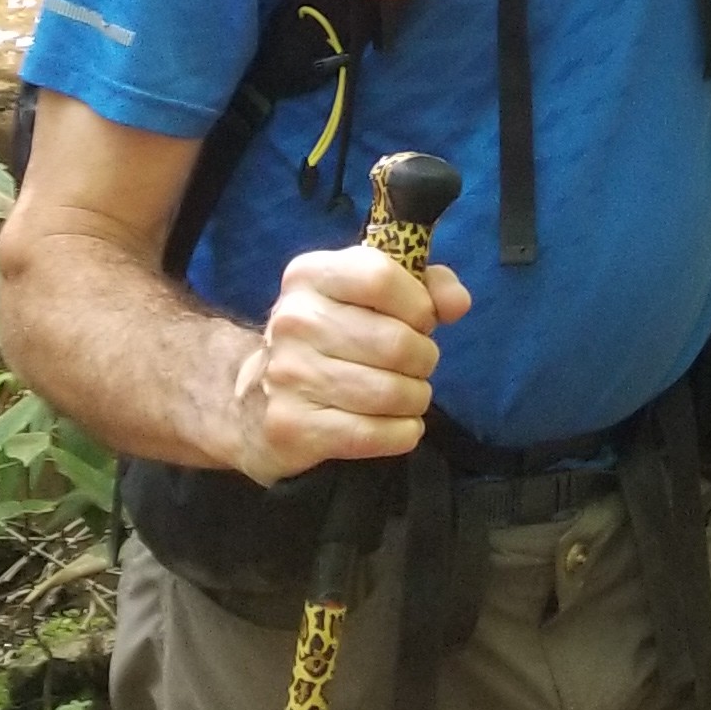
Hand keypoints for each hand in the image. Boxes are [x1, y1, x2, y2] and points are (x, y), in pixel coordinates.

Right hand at [231, 238, 474, 483]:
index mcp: (309, 275)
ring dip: (415, 398)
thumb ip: (425, 285)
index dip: (417, 303)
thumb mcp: (368, 295)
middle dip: (423, 359)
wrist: (253, 401)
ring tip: (407, 395)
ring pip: (389, 393)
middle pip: (395, 342)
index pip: (381, 277)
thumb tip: (457, 303)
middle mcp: (293, 320)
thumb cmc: (329, 339)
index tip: (421, 320)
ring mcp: (288, 374)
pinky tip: (399, 426)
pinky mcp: (291, 426)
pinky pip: (371, 434)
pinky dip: (401, 434)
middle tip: (416, 366)